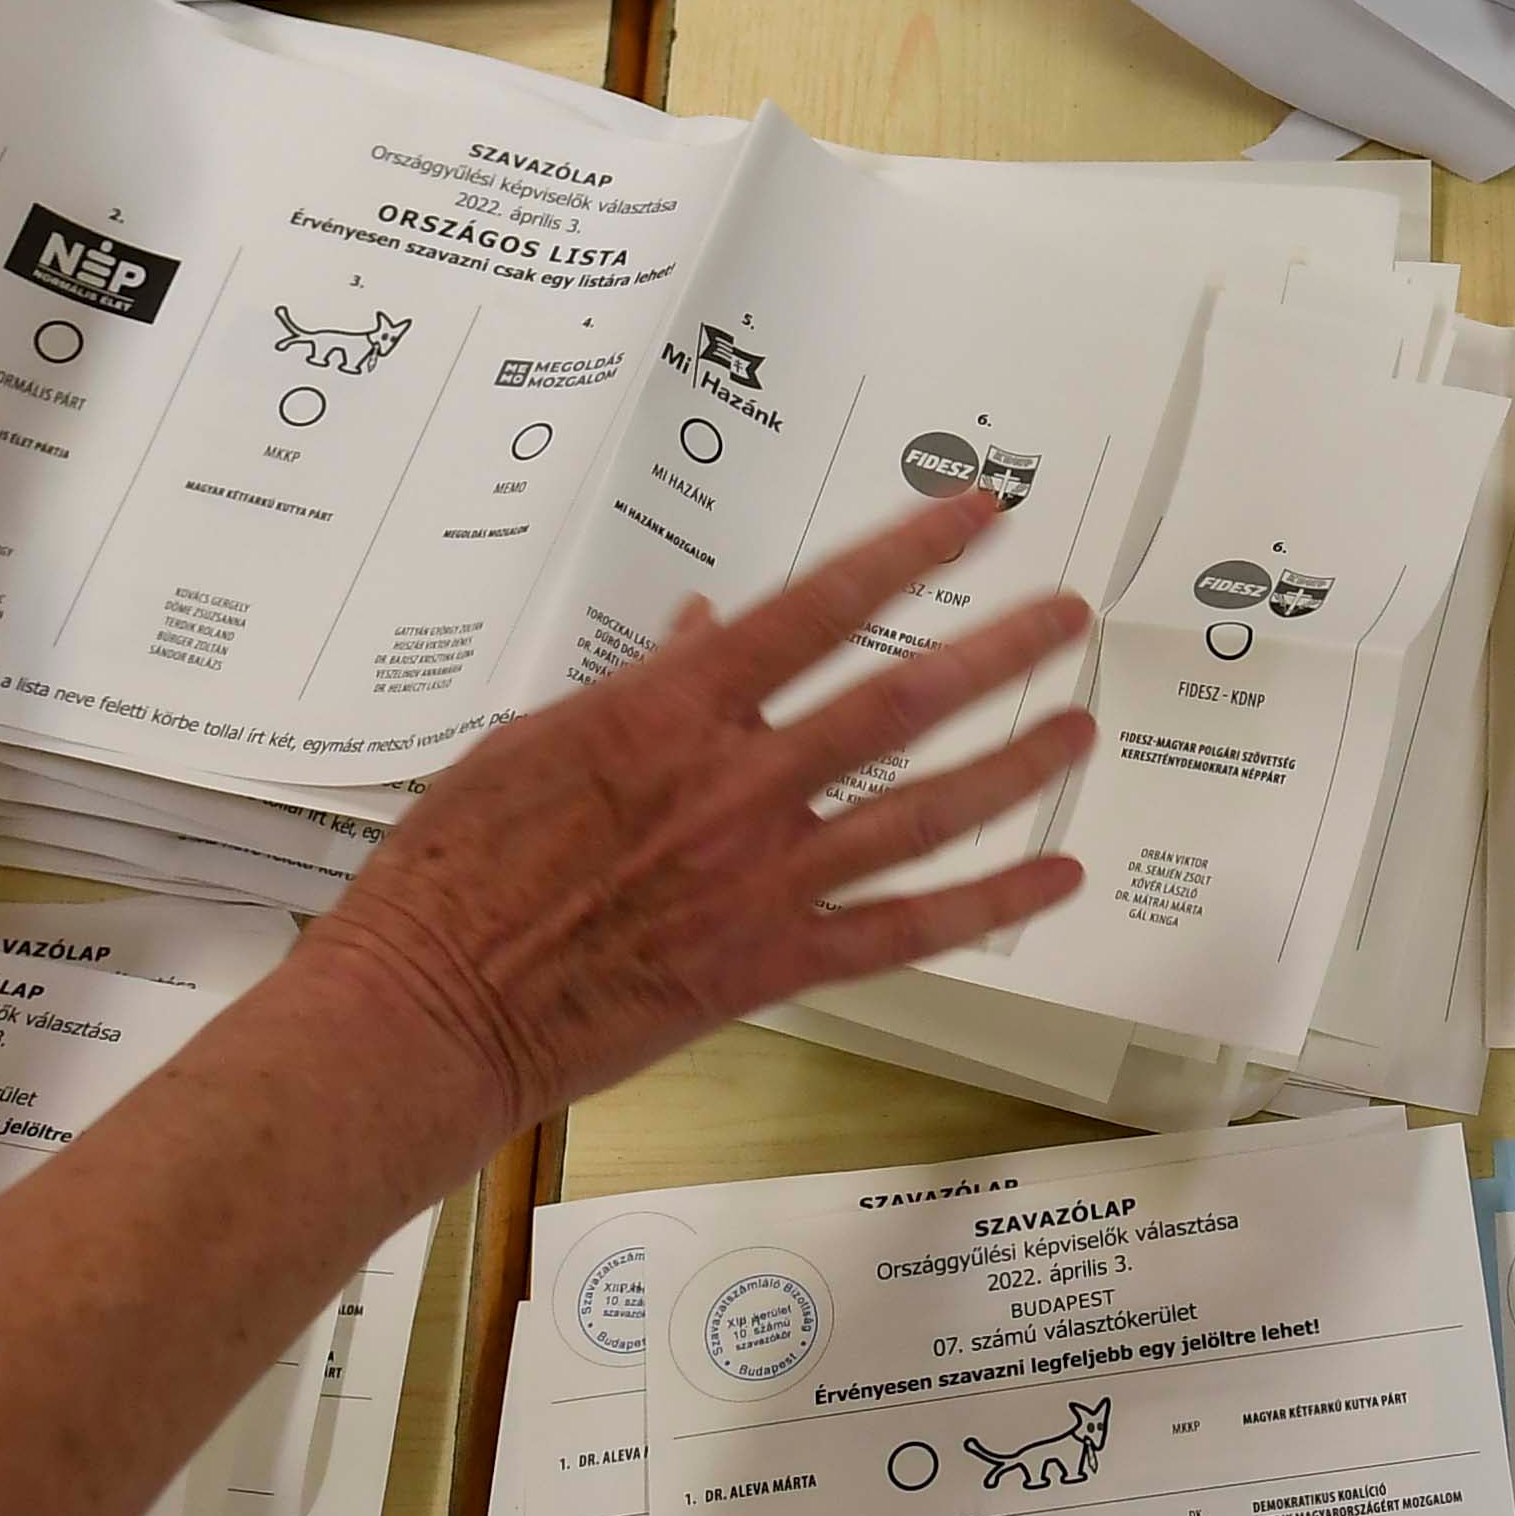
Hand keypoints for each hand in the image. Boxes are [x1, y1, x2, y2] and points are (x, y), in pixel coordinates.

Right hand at [295, 488, 1099, 1146]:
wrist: (433, 1002)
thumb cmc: (460, 866)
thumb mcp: (537, 739)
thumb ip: (642, 684)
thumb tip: (707, 629)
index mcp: (674, 709)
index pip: (820, 607)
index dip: (909, 552)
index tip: (977, 513)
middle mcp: (740, 783)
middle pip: (901, 702)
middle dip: (997, 652)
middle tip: (1067, 617)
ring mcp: (765, 876)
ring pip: (925, 811)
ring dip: (1014, 766)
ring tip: (1081, 728)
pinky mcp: (771, 962)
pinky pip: (905, 930)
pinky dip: (988, 904)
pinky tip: (1056, 878)